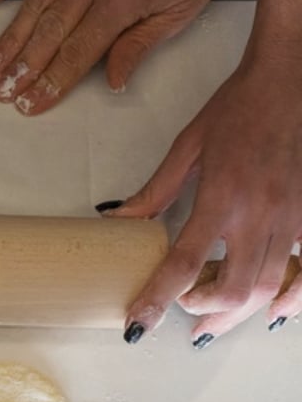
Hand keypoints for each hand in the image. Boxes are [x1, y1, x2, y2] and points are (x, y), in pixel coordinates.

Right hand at [0, 0, 252, 115]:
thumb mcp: (183, 8)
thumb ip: (141, 45)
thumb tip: (113, 83)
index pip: (78, 52)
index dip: (52, 82)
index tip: (30, 103)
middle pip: (48, 32)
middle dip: (23, 67)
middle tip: (0, 91)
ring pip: (34, 3)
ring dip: (10, 37)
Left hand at [112, 58, 301, 343]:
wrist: (292, 77)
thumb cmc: (239, 107)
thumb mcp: (188, 147)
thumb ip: (155, 192)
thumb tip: (117, 218)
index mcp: (221, 197)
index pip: (181, 264)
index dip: (156, 301)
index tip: (137, 325)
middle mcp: (260, 214)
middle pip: (231, 289)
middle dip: (201, 313)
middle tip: (181, 315)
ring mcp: (293, 217)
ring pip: (268, 286)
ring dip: (237, 312)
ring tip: (213, 322)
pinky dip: (293, 298)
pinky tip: (274, 311)